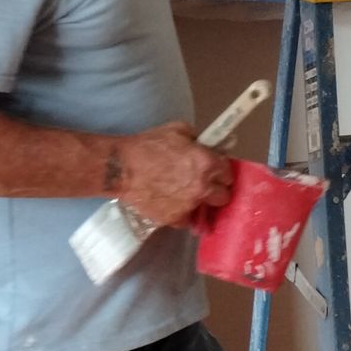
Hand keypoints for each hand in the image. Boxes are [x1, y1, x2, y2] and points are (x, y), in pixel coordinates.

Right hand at [111, 122, 235, 227]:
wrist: (121, 168)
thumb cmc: (148, 146)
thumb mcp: (177, 130)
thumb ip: (197, 139)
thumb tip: (205, 146)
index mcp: (207, 164)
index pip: (229, 174)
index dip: (222, 171)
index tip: (215, 171)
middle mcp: (202, 188)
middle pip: (224, 196)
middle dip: (216, 190)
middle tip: (204, 184)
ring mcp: (189, 206)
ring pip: (205, 210)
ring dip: (199, 203)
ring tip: (185, 195)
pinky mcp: (174, 219)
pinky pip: (186, 219)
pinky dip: (182, 213)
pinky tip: (172, 203)